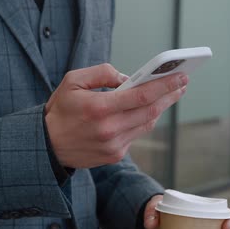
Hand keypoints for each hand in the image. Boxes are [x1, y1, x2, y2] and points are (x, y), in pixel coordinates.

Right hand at [45, 63, 187, 167]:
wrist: (47, 145)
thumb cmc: (60, 110)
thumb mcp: (73, 81)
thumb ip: (101, 73)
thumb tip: (127, 78)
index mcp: (99, 107)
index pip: (142, 95)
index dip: (165, 85)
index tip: (180, 76)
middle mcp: (109, 129)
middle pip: (151, 111)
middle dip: (170, 96)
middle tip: (182, 83)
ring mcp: (114, 145)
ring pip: (147, 124)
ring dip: (160, 108)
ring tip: (170, 95)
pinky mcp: (115, 155)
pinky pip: (136, 135)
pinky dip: (142, 121)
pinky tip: (146, 111)